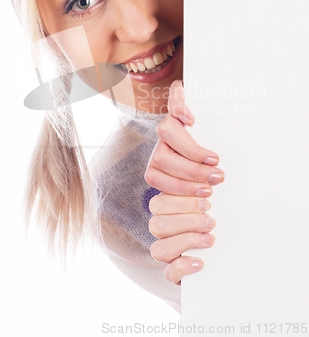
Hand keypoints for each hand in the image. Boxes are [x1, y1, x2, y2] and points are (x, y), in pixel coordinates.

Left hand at [144, 80, 223, 284]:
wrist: (178, 140)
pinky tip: (192, 117)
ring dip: (191, 153)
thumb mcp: (193, 216)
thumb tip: (192, 267)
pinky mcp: (175, 110)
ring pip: (163, 137)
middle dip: (187, 177)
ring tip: (215, 162)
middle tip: (214, 184)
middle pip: (155, 165)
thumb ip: (185, 238)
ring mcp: (165, 134)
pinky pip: (171, 104)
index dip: (178, 199)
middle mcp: (158, 157)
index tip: (207, 209)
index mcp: (160, 180)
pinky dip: (180, 106)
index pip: (155, 189)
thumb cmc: (197, 192)